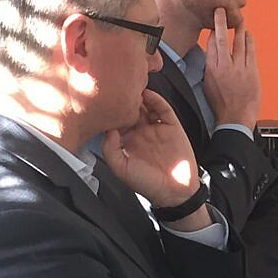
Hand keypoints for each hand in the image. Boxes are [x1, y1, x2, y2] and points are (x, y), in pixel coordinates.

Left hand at [102, 90, 199, 208]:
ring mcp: (157, 129)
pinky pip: (164, 110)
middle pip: (131, 110)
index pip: (117, 121)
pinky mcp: (172, 127)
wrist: (174, 191)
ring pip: (147, 107)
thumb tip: (109, 128)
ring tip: (132, 86)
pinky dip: (157, 100)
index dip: (111, 112)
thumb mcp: (121, 168)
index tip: (103, 102)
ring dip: (140, 97)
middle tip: (117, 88)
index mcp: (128, 142)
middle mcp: (142, 133)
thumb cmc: (146, 183)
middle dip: (125, 100)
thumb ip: (111, 149)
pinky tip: (148, 94)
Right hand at [203, 8, 259, 128]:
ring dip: (239, 29)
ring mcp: (240, 68)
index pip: (211, 44)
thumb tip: (211, 54)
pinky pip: (251, 51)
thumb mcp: (208, 85)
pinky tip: (248, 34)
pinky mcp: (252, 71)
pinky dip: (249, 41)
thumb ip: (209, 67)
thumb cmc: (221, 104)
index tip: (214, 24)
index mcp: (211, 69)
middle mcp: (225, 66)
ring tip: (239, 20)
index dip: (213, 32)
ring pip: (239, 42)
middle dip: (221, 22)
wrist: (235, 117)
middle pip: (222, 38)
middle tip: (221, 10)